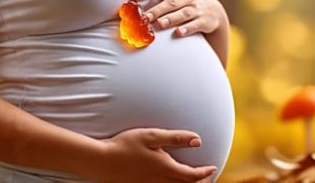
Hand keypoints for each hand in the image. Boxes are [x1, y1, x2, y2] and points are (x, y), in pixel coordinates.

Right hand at [95, 128, 216, 181]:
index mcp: (165, 168)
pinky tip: (171, 181)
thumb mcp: (152, 136)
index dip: (205, 173)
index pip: (192, 176)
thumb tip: (198, 141)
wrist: (102, 161)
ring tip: (193, 180)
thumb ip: (176, 138)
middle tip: (207, 176)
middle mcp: (160, 181)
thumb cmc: (126, 145)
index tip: (213, 168)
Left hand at [139, 0, 227, 36]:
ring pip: (184, 13)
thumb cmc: (188, 4)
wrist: (214, 11)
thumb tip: (138, 3)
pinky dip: (187, 28)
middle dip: (158, 9)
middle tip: (146, 17)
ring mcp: (198, 10)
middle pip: (173, 2)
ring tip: (159, 24)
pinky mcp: (205, 21)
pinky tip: (179, 33)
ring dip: (171, 18)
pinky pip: (196, 25)